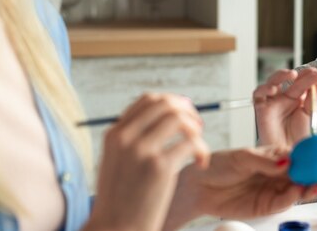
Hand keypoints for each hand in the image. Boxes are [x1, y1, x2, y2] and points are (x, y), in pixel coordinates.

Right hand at [84, 93, 209, 230]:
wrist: (114, 230)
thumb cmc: (121, 201)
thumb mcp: (117, 162)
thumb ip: (134, 138)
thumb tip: (166, 115)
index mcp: (115, 134)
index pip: (148, 99)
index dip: (172, 102)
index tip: (185, 114)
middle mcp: (125, 137)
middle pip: (165, 103)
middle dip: (188, 112)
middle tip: (197, 128)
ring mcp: (141, 151)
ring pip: (179, 118)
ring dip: (196, 129)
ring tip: (198, 147)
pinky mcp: (159, 167)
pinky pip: (191, 143)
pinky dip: (202, 150)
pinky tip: (201, 163)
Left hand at [162, 146, 316, 230]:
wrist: (200, 187)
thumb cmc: (219, 165)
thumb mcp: (243, 156)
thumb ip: (266, 160)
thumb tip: (287, 161)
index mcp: (275, 155)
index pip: (302, 153)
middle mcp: (278, 172)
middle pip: (306, 172)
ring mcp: (274, 188)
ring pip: (300, 187)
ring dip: (313, 185)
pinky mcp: (268, 205)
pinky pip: (285, 201)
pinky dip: (295, 197)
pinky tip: (300, 190)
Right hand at [253, 68, 316, 145]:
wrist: (289, 157)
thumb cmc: (298, 139)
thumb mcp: (310, 115)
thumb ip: (314, 98)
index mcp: (299, 100)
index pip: (303, 82)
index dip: (310, 76)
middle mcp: (285, 99)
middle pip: (291, 80)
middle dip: (303, 75)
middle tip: (313, 74)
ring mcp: (273, 103)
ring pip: (273, 81)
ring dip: (282, 74)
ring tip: (293, 74)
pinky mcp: (261, 109)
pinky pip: (258, 94)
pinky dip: (264, 88)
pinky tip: (273, 89)